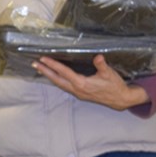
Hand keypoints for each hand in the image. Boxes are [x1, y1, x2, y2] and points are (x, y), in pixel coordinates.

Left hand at [32, 55, 148, 110]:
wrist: (121, 99)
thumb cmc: (115, 86)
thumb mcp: (109, 74)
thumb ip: (102, 65)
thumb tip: (98, 57)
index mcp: (83, 84)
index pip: (64, 72)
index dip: (53, 65)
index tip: (43, 59)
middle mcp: (77, 89)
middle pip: (57, 80)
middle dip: (45, 71)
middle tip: (34, 64)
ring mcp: (78, 93)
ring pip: (60, 84)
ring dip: (50, 76)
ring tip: (40, 69)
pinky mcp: (80, 94)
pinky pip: (64, 86)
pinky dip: (57, 80)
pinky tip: (54, 76)